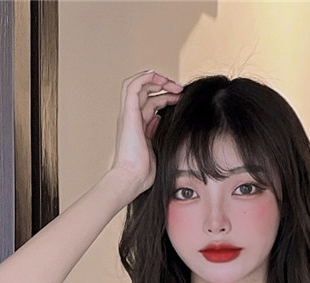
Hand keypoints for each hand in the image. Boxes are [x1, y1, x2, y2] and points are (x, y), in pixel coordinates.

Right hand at [110, 70, 182, 197]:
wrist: (131, 179)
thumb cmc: (142, 173)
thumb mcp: (155, 149)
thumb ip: (156, 134)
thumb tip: (159, 120)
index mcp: (137, 127)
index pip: (149, 104)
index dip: (165, 97)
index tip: (180, 99)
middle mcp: (131, 118)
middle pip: (144, 92)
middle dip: (163, 86)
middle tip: (180, 90)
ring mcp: (128, 115)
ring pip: (137, 84)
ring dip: (157, 79)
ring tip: (175, 85)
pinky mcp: (129, 114)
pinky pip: (134, 86)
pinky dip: (147, 77)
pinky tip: (162, 79)